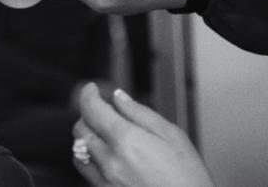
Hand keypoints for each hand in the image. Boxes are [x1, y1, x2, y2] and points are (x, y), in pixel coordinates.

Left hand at [72, 83, 213, 186]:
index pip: (92, 110)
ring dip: (87, 138)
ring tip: (105, 135)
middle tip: (105, 112)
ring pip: (79, 152)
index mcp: (127, 141)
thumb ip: (140, 113)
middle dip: (89, 115)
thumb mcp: (172, 136)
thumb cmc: (188, 179)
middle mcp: (110, 162)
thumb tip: (119, 98)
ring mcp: (105, 181)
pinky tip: (108, 157)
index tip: (91, 89)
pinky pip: (87, 172)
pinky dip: (91, 159)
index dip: (88, 94)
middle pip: (81, 129)